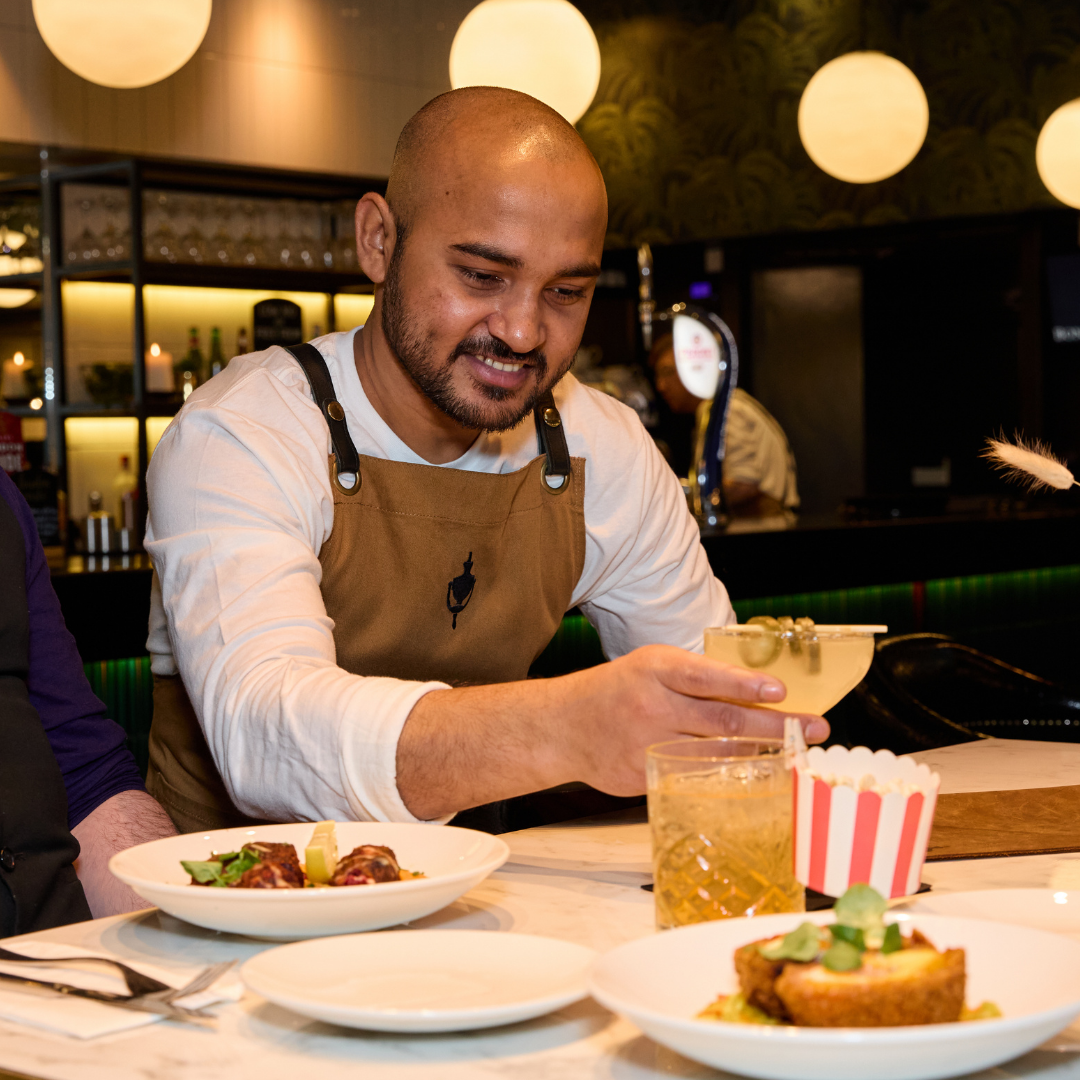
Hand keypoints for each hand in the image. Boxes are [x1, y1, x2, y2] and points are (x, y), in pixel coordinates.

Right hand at [553, 644, 826, 797]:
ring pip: (718, 754)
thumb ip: (696, 677)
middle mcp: (654, 707)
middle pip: (724, 721)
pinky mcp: (648, 777)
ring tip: (799, 754)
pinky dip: (730, 776)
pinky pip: (697, 777)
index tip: (780, 692)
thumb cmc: (618, 689)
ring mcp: (650, 746)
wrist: (563, 726)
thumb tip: (756, 692)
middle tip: (815, 729)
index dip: (745, 685)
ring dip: (763, 755)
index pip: (707, 677)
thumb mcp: (651, 666)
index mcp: (656, 670)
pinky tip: (759, 775)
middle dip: (776, 726)